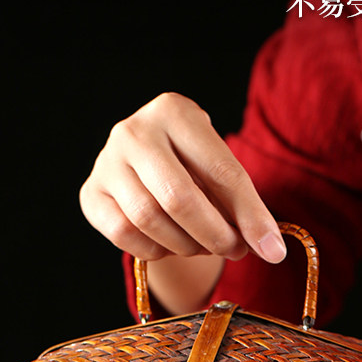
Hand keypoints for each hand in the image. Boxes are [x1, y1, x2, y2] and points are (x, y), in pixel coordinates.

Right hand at [80, 92, 285, 264]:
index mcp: (175, 111)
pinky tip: (170, 245)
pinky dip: (154, 250)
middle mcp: (134, 131)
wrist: (145, 163)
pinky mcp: (91, 193)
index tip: (270, 250)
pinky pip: (124, 234)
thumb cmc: (192, 165)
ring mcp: (106, 161)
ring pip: (149, 219)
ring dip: (186, 245)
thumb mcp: (220, 170)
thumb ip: (244, 205)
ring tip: (203, 246)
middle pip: (179, 198)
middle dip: (214, 235)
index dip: (250, 216)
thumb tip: (271, 250)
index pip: (221, 171)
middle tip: (234, 250)